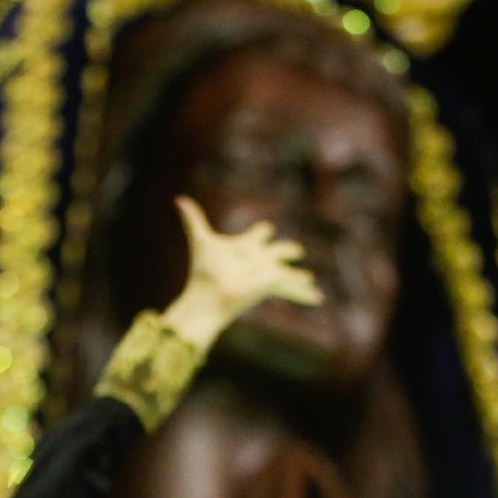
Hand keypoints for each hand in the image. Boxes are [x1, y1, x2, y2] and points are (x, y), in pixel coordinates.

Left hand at [162, 195, 322, 348]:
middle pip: (276, 252)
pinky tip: (319, 298)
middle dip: (284, 250)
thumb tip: (178, 199)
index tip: (265, 229)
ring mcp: (267, 273)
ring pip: (287, 273)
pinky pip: (293, 287)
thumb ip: (193, 220)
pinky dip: (305, 293)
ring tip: (309, 278)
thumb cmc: (205, 270)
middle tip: (296, 249)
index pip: (254, 237)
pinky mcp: (274, 284)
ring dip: (298, 276)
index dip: (259, 234)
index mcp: (244, 247)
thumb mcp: (202, 241)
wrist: (210, 293)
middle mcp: (258, 260)